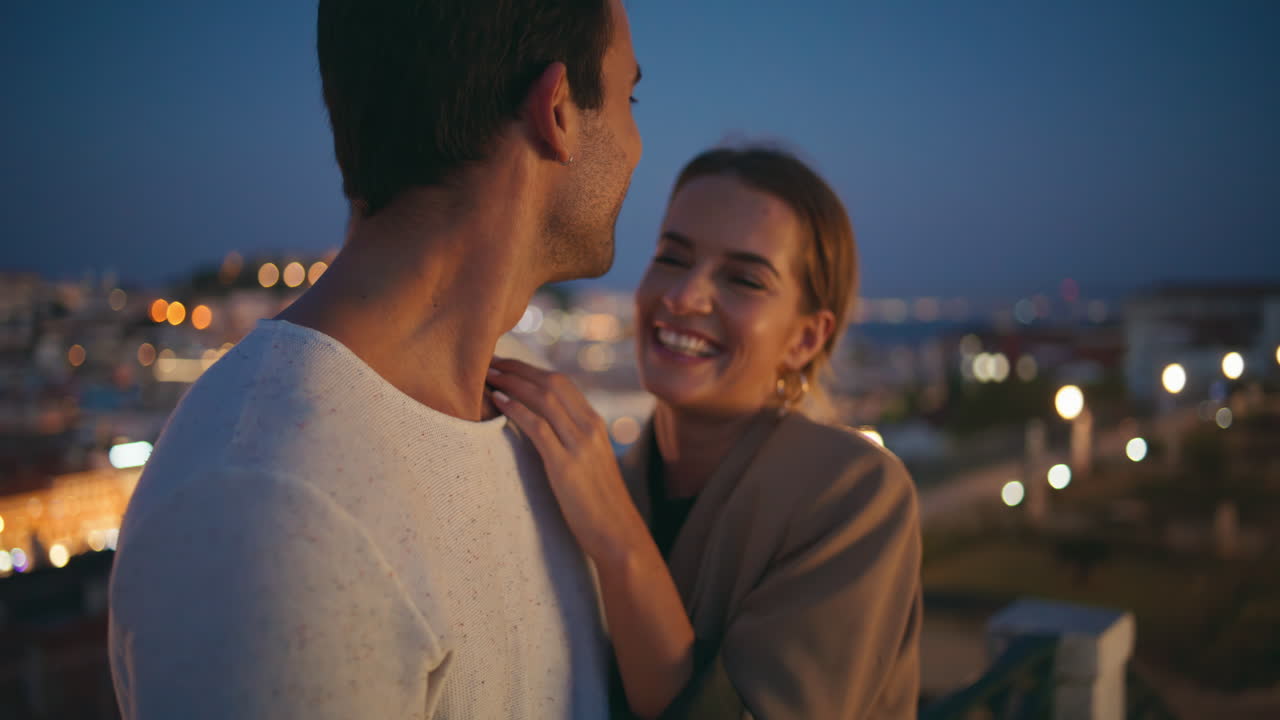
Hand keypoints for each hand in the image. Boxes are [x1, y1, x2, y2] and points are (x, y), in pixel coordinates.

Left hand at [487, 357, 645, 564]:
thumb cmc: (598, 502)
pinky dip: (516, 410)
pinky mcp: (567, 466)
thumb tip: (539, 427)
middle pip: (551, 382)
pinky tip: (498, 402)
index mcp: (595, 423)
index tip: (505, 364)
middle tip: (489, 362)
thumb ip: (570, 439)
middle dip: (517, 369)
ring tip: (487, 376)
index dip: (530, 369)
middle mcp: (590, 427)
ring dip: (512, 383)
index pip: (560, 382)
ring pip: (544, 399)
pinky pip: (539, 428)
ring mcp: (580, 445)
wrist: (617, 533)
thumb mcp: (588, 461)